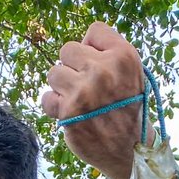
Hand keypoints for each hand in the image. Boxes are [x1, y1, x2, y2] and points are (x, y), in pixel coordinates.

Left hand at [41, 22, 147, 178]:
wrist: (130, 149)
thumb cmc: (127, 107)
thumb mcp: (132, 73)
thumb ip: (109, 52)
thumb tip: (79, 44)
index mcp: (124, 56)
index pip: (95, 30)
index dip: (92, 48)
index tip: (99, 65)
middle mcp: (104, 70)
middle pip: (68, 49)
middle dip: (73, 66)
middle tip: (86, 86)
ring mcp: (84, 91)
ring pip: (54, 72)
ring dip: (62, 86)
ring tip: (78, 100)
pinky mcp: (68, 112)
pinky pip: (47, 97)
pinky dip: (54, 106)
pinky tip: (69, 113)